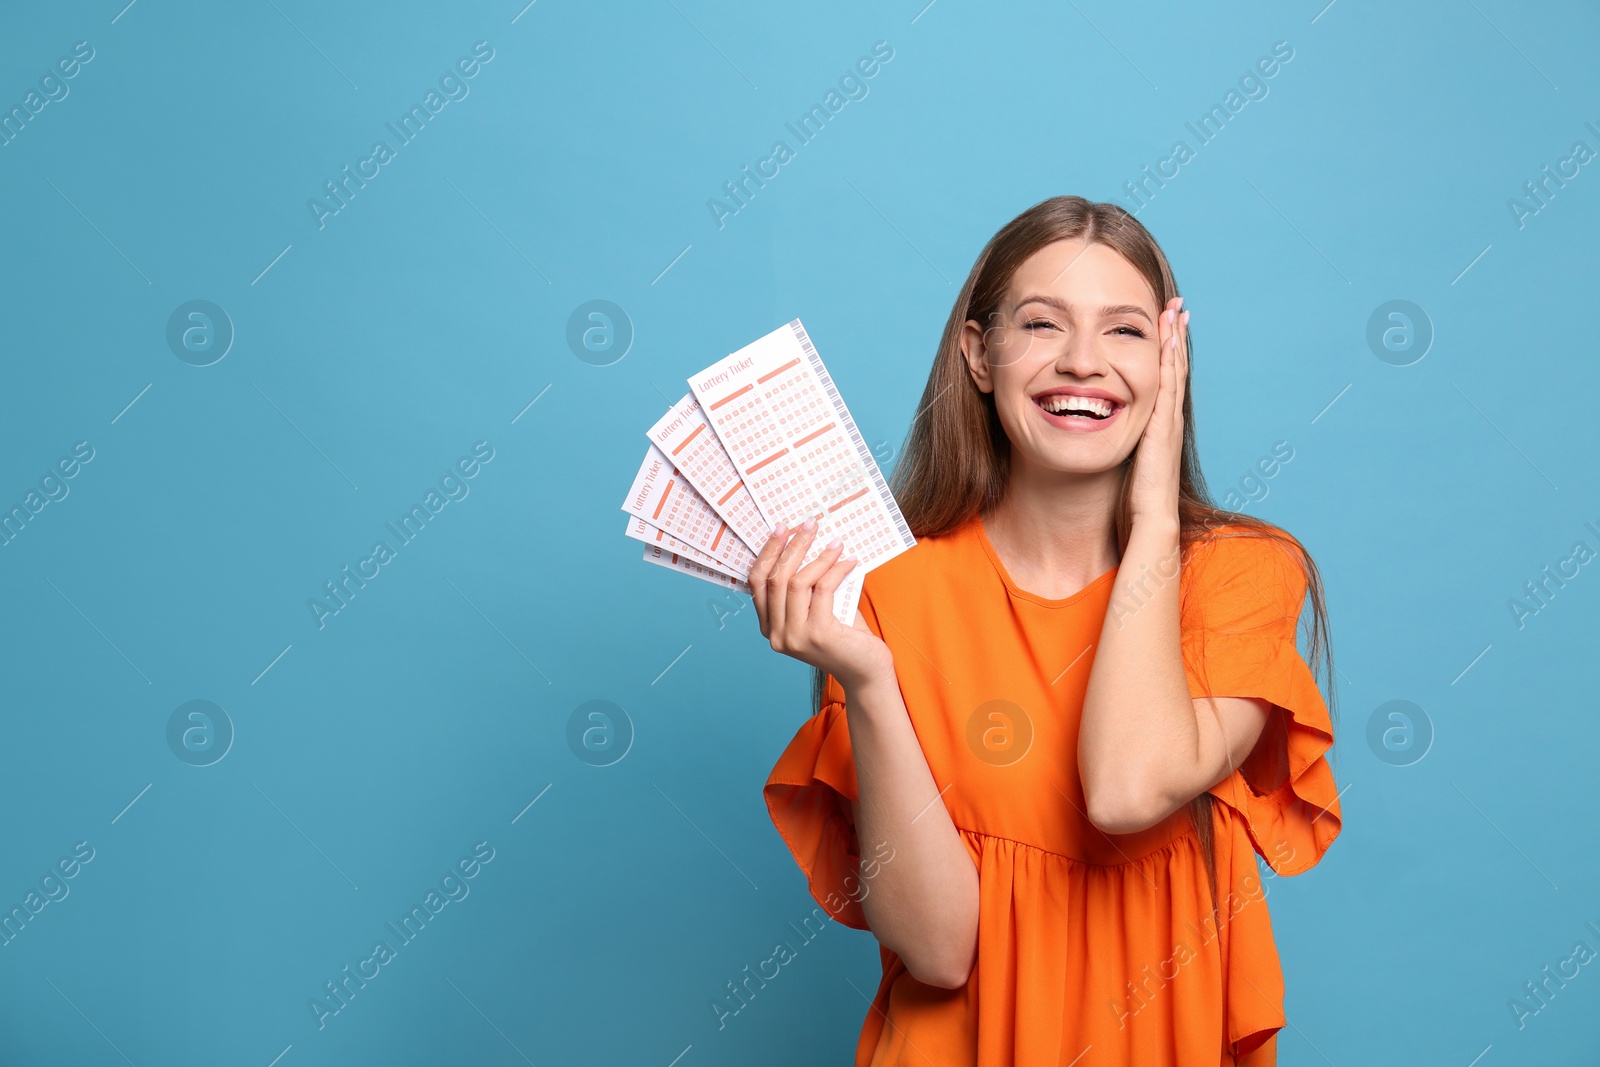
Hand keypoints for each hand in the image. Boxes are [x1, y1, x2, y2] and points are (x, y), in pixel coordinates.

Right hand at [749, 517, 893, 691]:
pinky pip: (823, 589)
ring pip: (796, 582)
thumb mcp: (817, 609)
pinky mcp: (818, 634)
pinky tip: (849, 561)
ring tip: (835, 542)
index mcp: (769, 627)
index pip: (756, 582)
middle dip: (791, 546)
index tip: (782, 529)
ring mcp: (794, 637)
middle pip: (775, 578)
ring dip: (817, 556)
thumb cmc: (845, 637)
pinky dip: (836, 570)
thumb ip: (807, 585)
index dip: (768, 552)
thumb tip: (808, 541)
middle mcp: (776, 635)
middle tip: (809, 525)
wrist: (866, 672)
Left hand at [1126, 297, 1187, 528]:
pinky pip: (1168, 387)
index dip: (1165, 354)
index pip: (1163, 382)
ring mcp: (1168, 424)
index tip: (1163, 327)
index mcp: (1158, 429)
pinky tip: (1168, 341)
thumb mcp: (1125, 465)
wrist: (1149, 524)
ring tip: (1176, 311)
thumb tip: (1098, 433)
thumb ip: (1118, 447)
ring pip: (1174, 373)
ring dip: (1175, 341)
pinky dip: (1170, 363)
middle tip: (1176, 306)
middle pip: (1174, 370)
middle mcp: (1168, 421)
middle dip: (1174, 337)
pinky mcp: (1162, 429)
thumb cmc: (1134, 503)